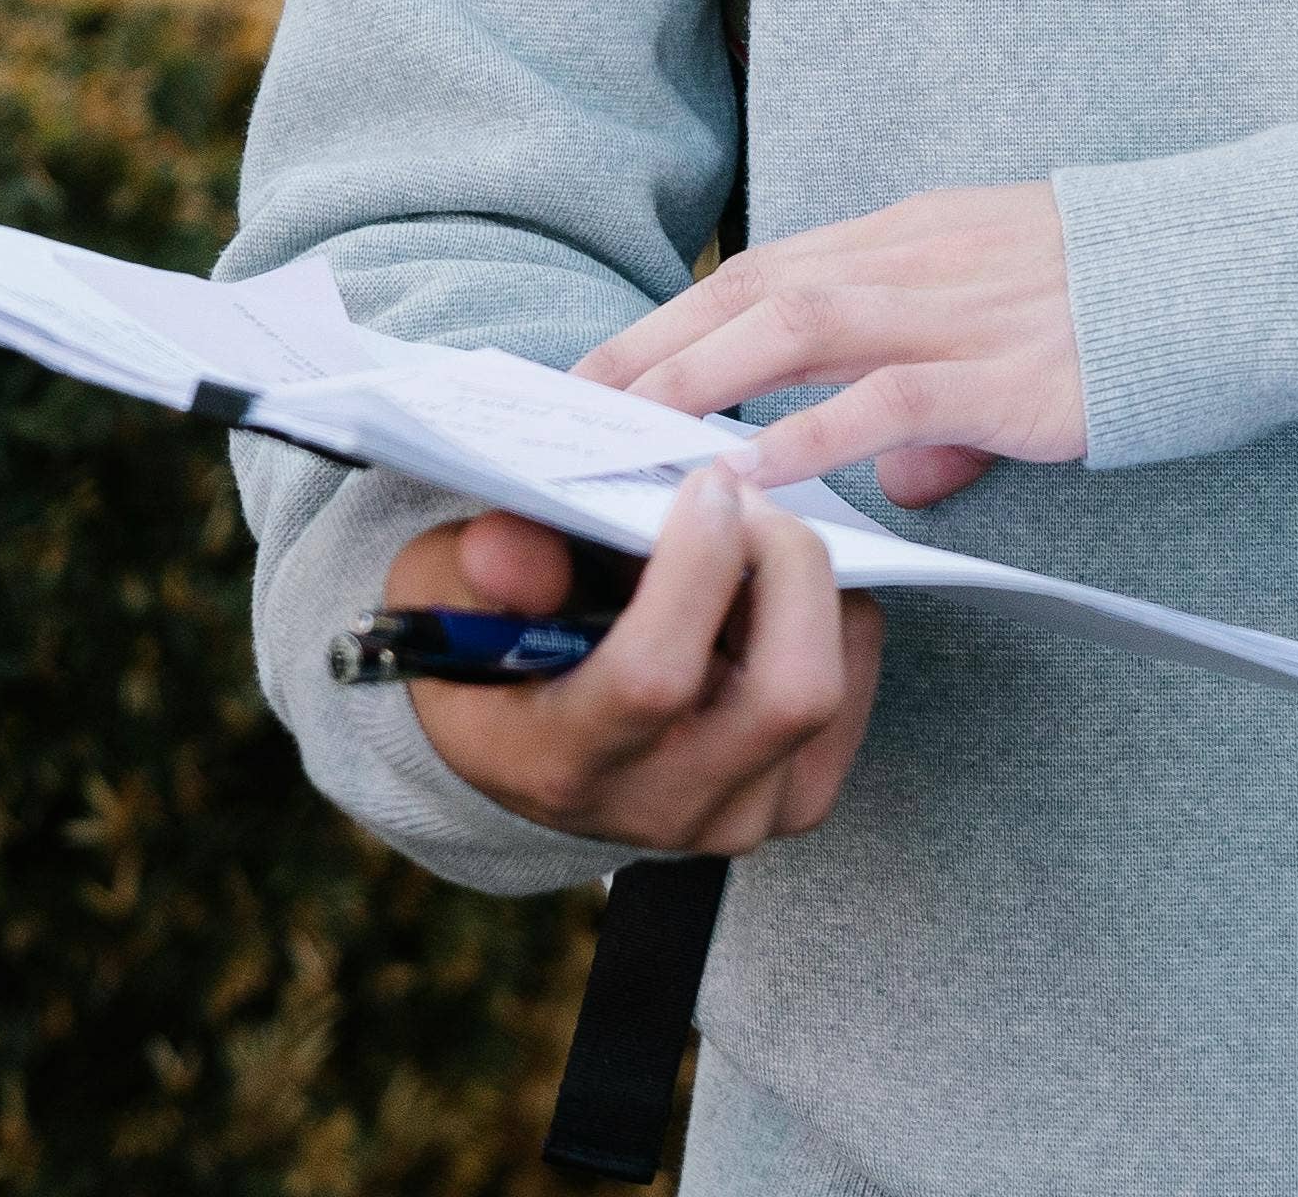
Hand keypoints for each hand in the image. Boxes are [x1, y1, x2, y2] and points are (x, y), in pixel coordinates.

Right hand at [389, 493, 881, 854]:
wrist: (522, 745)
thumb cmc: (484, 646)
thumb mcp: (441, 595)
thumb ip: (475, 569)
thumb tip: (514, 552)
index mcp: (562, 763)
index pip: (655, 678)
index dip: (696, 567)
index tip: (702, 483)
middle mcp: (662, 806)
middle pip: (789, 693)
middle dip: (791, 565)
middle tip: (753, 494)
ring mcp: (738, 815)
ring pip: (831, 684)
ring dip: (811, 584)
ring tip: (753, 532)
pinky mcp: (794, 800)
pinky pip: (856, 684)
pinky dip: (834, 614)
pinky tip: (773, 582)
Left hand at [579, 182, 1088, 502]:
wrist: (1241, 266)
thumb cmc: (1137, 304)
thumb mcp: (1018, 330)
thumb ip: (949, 407)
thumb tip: (906, 482)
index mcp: (917, 236)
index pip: (767, 267)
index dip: (678, 315)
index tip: (604, 364)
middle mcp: (921, 257)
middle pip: (754, 289)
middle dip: (655, 346)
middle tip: (567, 406)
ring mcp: (961, 308)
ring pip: (794, 326)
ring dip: (698, 381)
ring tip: (620, 435)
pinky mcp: (1004, 370)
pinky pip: (883, 398)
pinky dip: (806, 438)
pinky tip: (749, 480)